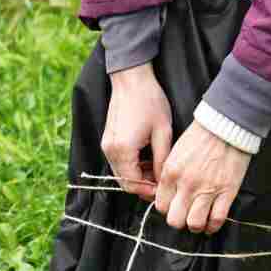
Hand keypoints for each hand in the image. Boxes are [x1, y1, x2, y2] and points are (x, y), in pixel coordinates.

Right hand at [103, 63, 173, 201]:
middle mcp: (110, 151)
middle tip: (162, 181)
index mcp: (122, 150)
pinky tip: (146, 157)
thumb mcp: (162, 132)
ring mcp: (106, 145)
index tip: (164, 188)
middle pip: (124, 182)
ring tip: (156, 167)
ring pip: (121, 173)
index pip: (133, 185)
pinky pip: (118, 162)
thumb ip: (161, 161)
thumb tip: (162, 181)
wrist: (131, 79)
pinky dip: (131, 165)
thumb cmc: (149, 101)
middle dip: (143, 185)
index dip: (149, 191)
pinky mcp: (108, 140)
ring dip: (138, 176)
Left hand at [156, 122, 252, 233]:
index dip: (167, 209)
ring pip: (194, 224)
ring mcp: (207, 190)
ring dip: (196, 226)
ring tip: (199, 221)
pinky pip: (217, 219)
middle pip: (175, 220)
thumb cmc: (200, 136)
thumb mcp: (175, 153)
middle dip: (179, 221)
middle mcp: (186, 184)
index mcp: (171, 173)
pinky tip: (212, 223)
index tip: (174, 207)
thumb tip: (168, 194)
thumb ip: (169, 174)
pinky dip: (213, 226)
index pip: (161, 206)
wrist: (226, 126)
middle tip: (185, 215)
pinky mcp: (227, 192)